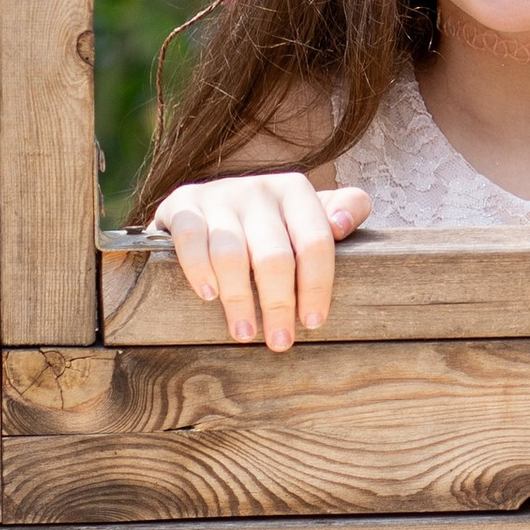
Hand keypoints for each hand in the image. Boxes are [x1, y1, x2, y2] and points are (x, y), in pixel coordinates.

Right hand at [152, 172, 367, 350]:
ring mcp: (219, 195)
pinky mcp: (183, 204)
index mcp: (295, 191)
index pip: (314, 241)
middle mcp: (258, 188)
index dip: (316, 286)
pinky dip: (199, 271)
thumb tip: (342, 224)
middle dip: (279, 304)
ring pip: (231, 254)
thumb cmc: (273, 223)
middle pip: (274, 256)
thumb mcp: (312, 213)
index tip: (312, 322)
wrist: (209, 204)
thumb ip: (346, 209)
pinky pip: (191, 240)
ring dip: (239, 300)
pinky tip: (209, 296)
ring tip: (244, 333)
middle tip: (279, 341)